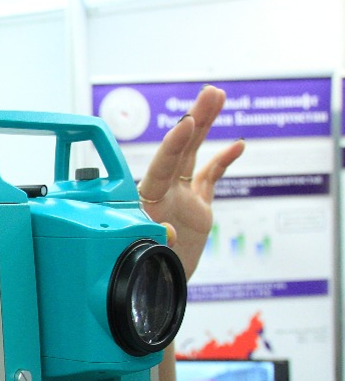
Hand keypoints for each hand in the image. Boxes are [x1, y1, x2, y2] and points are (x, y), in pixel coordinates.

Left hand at [135, 84, 244, 279]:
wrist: (153, 287)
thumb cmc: (142, 270)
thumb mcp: (147, 256)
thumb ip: (156, 240)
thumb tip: (168, 230)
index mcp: (147, 201)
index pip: (161, 166)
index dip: (173, 145)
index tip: (185, 124)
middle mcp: (162, 192)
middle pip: (179, 150)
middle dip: (195, 120)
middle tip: (209, 94)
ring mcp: (180, 195)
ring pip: (194, 154)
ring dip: (205, 126)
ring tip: (216, 97)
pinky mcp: (196, 205)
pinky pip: (210, 176)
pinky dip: (223, 161)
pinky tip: (237, 144)